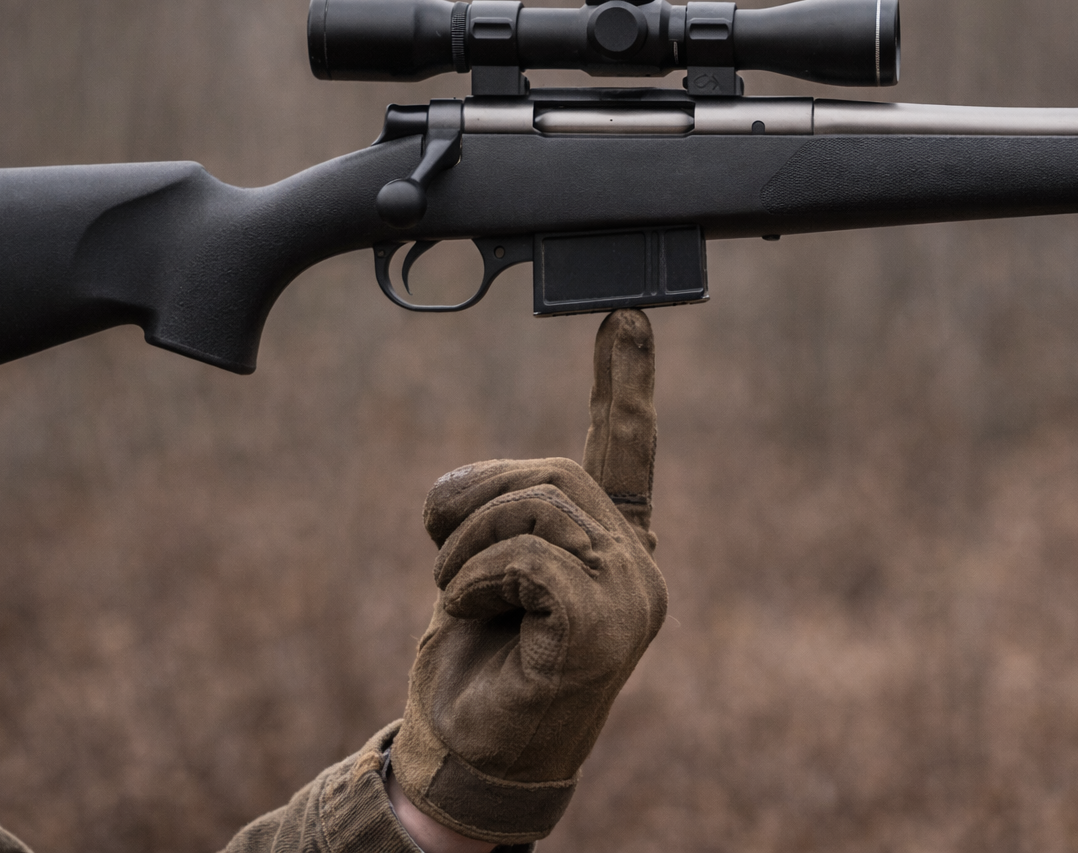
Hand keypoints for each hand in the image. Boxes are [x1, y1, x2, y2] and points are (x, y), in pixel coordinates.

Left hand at [390, 310, 666, 846]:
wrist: (464, 761)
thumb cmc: (475, 666)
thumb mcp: (480, 569)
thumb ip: (500, 516)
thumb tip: (465, 490)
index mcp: (615, 547)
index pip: (627, 452)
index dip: (625, 381)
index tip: (627, 315)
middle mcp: (639, 569)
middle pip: (556, 471)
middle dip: (477, 497)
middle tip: (438, 543)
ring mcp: (631, 599)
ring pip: (539, 506)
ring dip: (467, 544)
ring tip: (456, 594)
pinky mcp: (603, 628)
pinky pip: (525, 557)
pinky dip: (475, 578)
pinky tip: (471, 616)